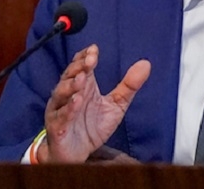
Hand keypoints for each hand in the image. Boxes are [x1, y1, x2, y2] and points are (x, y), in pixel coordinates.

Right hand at [39, 44, 150, 162]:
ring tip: (82, 78)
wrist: (79, 155)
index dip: (85, 56)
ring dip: (71, 85)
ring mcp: (61, 111)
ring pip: (61, 94)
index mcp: (84, 86)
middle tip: (91, 60)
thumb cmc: (93, 126)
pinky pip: (60, 117)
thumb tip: (146, 63)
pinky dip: (67, 109)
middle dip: (79, 66)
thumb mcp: (116, 105)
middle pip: (70, 75)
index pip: (81, 65)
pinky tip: (76, 101)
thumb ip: (129, 86)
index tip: (94, 50)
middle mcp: (69, 95)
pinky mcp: (57, 128)